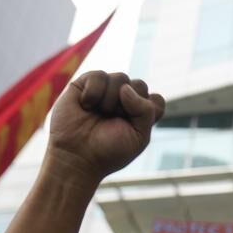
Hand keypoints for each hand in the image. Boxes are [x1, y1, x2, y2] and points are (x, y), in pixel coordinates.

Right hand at [48, 71, 164, 181]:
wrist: (76, 157)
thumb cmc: (108, 152)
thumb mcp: (139, 137)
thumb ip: (146, 111)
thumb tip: (125, 87)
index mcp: (139, 115)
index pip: (156, 100)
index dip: (148, 110)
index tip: (134, 126)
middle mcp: (124, 100)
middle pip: (140, 85)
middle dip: (129, 105)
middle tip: (113, 121)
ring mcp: (105, 91)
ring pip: (121, 78)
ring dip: (111, 100)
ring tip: (99, 114)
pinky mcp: (84, 84)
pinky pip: (99, 75)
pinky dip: (94, 92)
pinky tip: (85, 106)